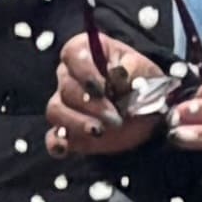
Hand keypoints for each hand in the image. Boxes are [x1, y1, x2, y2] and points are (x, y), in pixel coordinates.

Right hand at [44, 27, 168, 159]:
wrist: (149, 113)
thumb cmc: (143, 83)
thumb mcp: (144, 71)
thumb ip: (131, 69)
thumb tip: (117, 75)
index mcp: (87, 53)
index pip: (72, 54)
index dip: (84, 71)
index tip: (103, 87)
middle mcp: (69, 76)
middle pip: (66, 87)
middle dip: (90, 104)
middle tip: (114, 117)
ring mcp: (65, 105)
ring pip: (56, 111)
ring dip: (77, 123)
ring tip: (99, 131)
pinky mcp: (67, 131)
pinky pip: (52, 138)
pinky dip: (57, 144)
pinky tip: (65, 148)